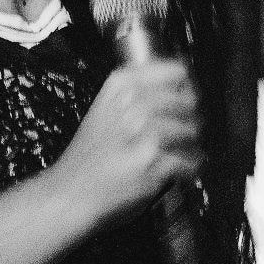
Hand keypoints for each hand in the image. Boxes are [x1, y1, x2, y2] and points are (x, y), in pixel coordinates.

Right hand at [58, 58, 202, 226]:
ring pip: (192, 131)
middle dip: (188, 119)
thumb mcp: (105, 108)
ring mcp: (146, 130)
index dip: (185, 89)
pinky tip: (169, 170)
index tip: (182, 101)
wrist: (71, 191)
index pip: (177, 72)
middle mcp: (134, 101)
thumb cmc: (88, 155)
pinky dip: (185, 169)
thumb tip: (185, 88)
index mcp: (121, 84)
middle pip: (189, 101)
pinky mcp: (155, 159)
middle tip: (175, 134)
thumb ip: (141, 93)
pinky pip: (190, 160)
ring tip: (168, 154)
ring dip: (187, 146)